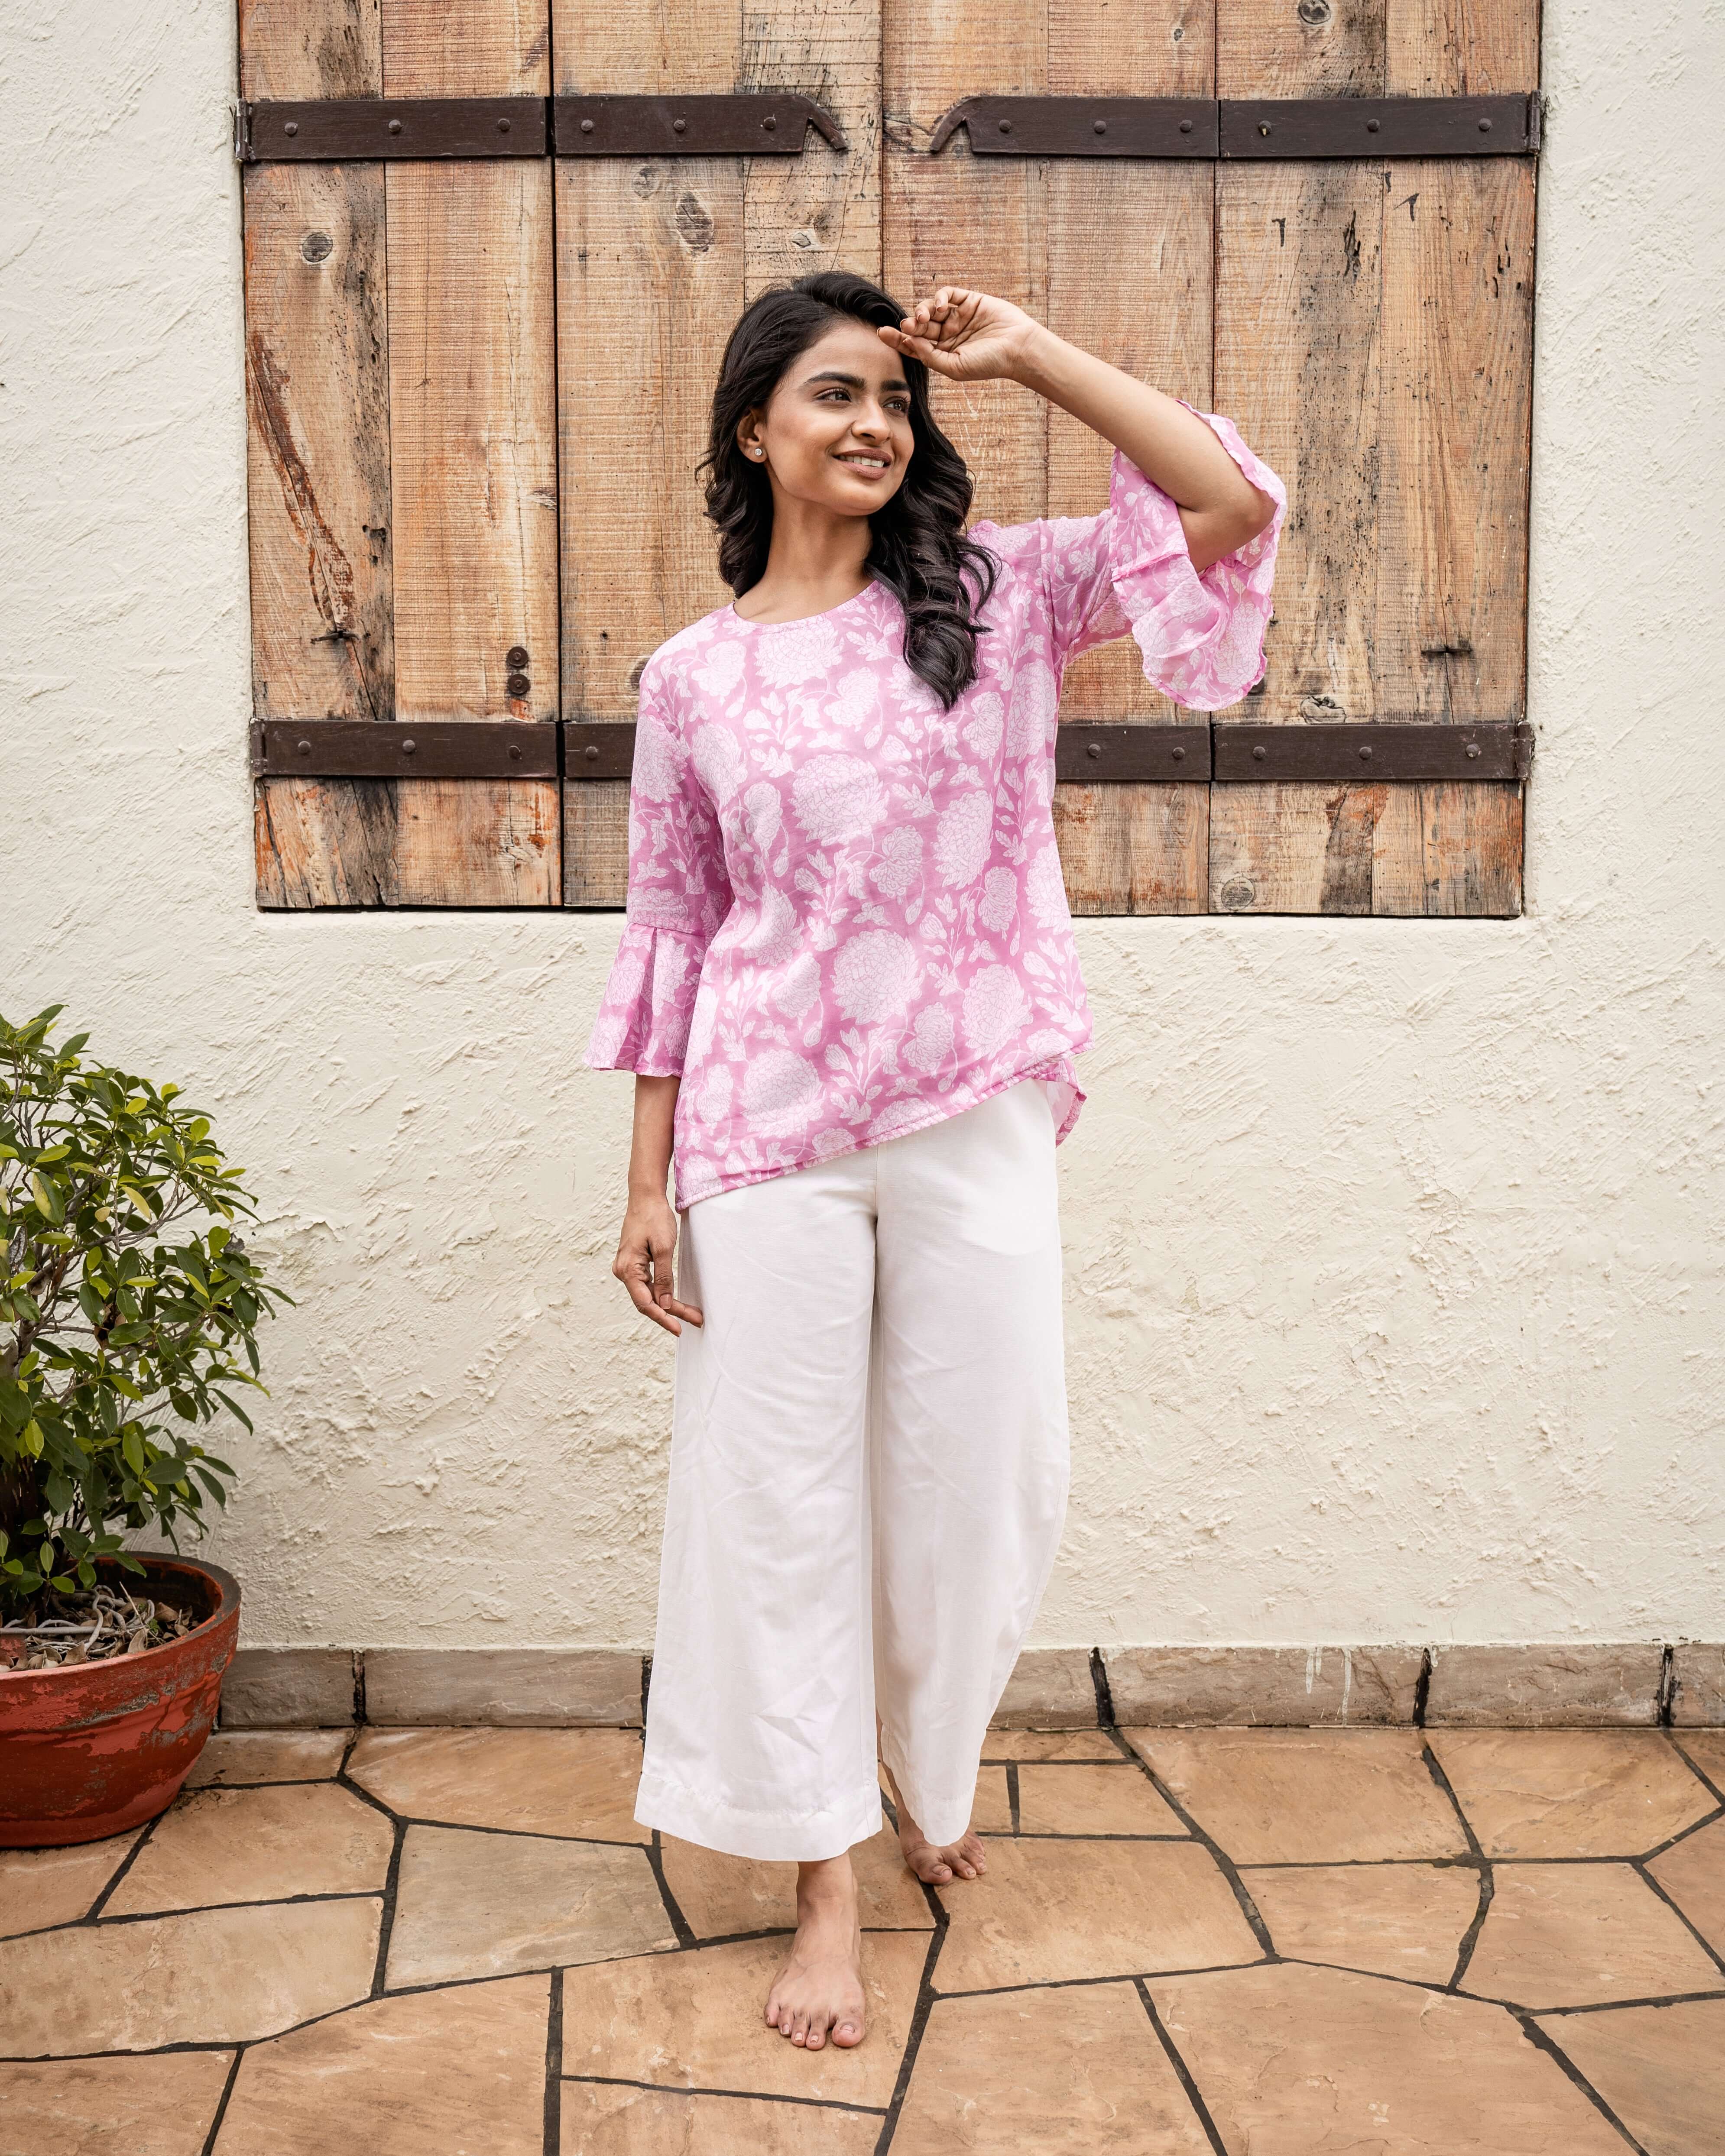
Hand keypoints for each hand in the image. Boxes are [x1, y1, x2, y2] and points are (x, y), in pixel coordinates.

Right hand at [613, 1192, 702, 1335]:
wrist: (645, 1197)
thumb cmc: (654, 1218)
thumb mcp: (664, 1247)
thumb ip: (664, 1277)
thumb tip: (665, 1304)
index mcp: (628, 1269)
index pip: (645, 1303)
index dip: (662, 1318)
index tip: (678, 1328)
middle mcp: (623, 1271)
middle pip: (648, 1301)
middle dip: (671, 1313)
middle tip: (695, 1320)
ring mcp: (628, 1268)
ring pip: (649, 1294)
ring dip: (669, 1304)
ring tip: (691, 1314)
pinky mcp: (635, 1264)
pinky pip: (648, 1284)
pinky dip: (663, 1292)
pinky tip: (675, 1300)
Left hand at [877, 286, 1041, 384]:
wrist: (1018, 348)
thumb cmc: (989, 363)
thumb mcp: (955, 367)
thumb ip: (930, 356)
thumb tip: (909, 341)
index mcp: (942, 353)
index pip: (914, 345)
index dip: (897, 338)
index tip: (882, 333)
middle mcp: (948, 335)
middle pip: (919, 326)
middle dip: (910, 324)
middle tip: (906, 325)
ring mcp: (958, 317)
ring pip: (931, 309)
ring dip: (923, 310)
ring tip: (925, 316)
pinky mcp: (968, 301)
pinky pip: (947, 295)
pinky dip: (940, 298)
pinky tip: (941, 306)